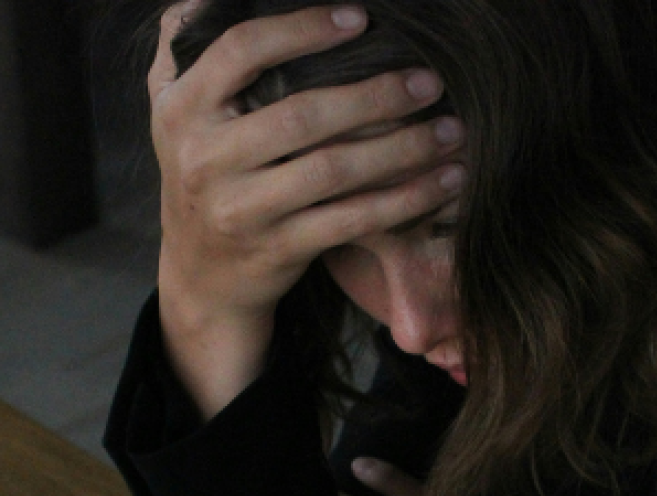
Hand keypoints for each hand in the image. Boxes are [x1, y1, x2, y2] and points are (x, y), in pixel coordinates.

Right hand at [150, 1, 465, 417]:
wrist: (202, 277)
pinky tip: (442, 183)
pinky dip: (403, 201)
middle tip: (429, 82)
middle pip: (302, 115)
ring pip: (333, 171)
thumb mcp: (176, 117)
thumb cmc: (206, 179)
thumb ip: (188, 55)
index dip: (302, 29)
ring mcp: (243, 210)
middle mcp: (206, 158)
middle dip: (374, 96)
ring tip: (450, 131)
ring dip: (402, 149)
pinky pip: (351, 221)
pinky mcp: (279, 250)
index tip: (360, 18)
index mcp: (181, 110)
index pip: (241, 51)